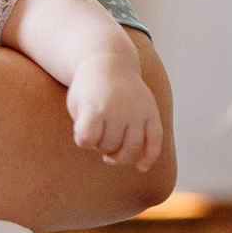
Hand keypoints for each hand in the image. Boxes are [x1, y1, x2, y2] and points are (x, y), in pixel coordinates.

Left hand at [66, 54, 161, 170]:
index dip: (83, 141)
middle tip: (98, 137)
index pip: (87, 139)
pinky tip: (142, 167)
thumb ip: (85, 129)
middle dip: (100, 146)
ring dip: (120, 156)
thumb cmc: (88, 90)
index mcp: (95, 106)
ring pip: (132, 147)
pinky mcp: (151, 112)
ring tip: (111, 155)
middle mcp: (118, 109)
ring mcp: (137, 111)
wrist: (110, 64)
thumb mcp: (76, 105)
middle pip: (109, 145)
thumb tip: (109, 154)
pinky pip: (155, 139)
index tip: (82, 133)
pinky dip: (150, 156)